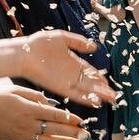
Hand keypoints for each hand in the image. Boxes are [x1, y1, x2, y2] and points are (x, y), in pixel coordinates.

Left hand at [0, 30, 114, 106]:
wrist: (24, 53)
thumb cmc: (40, 43)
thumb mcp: (62, 38)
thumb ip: (78, 42)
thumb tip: (94, 46)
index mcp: (73, 62)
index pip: (90, 72)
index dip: (100, 79)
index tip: (109, 84)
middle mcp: (71, 74)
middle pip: (91, 84)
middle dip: (103, 90)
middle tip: (114, 96)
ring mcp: (66, 81)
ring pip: (86, 90)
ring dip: (98, 96)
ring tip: (110, 100)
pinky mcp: (60, 87)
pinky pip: (76, 94)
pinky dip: (85, 98)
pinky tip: (95, 102)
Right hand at [0, 83, 86, 139]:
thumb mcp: (15, 90)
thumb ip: (35, 96)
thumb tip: (51, 103)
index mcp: (28, 109)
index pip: (55, 115)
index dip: (70, 119)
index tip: (81, 121)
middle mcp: (27, 124)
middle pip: (55, 129)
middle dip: (72, 133)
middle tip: (86, 135)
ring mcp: (23, 135)